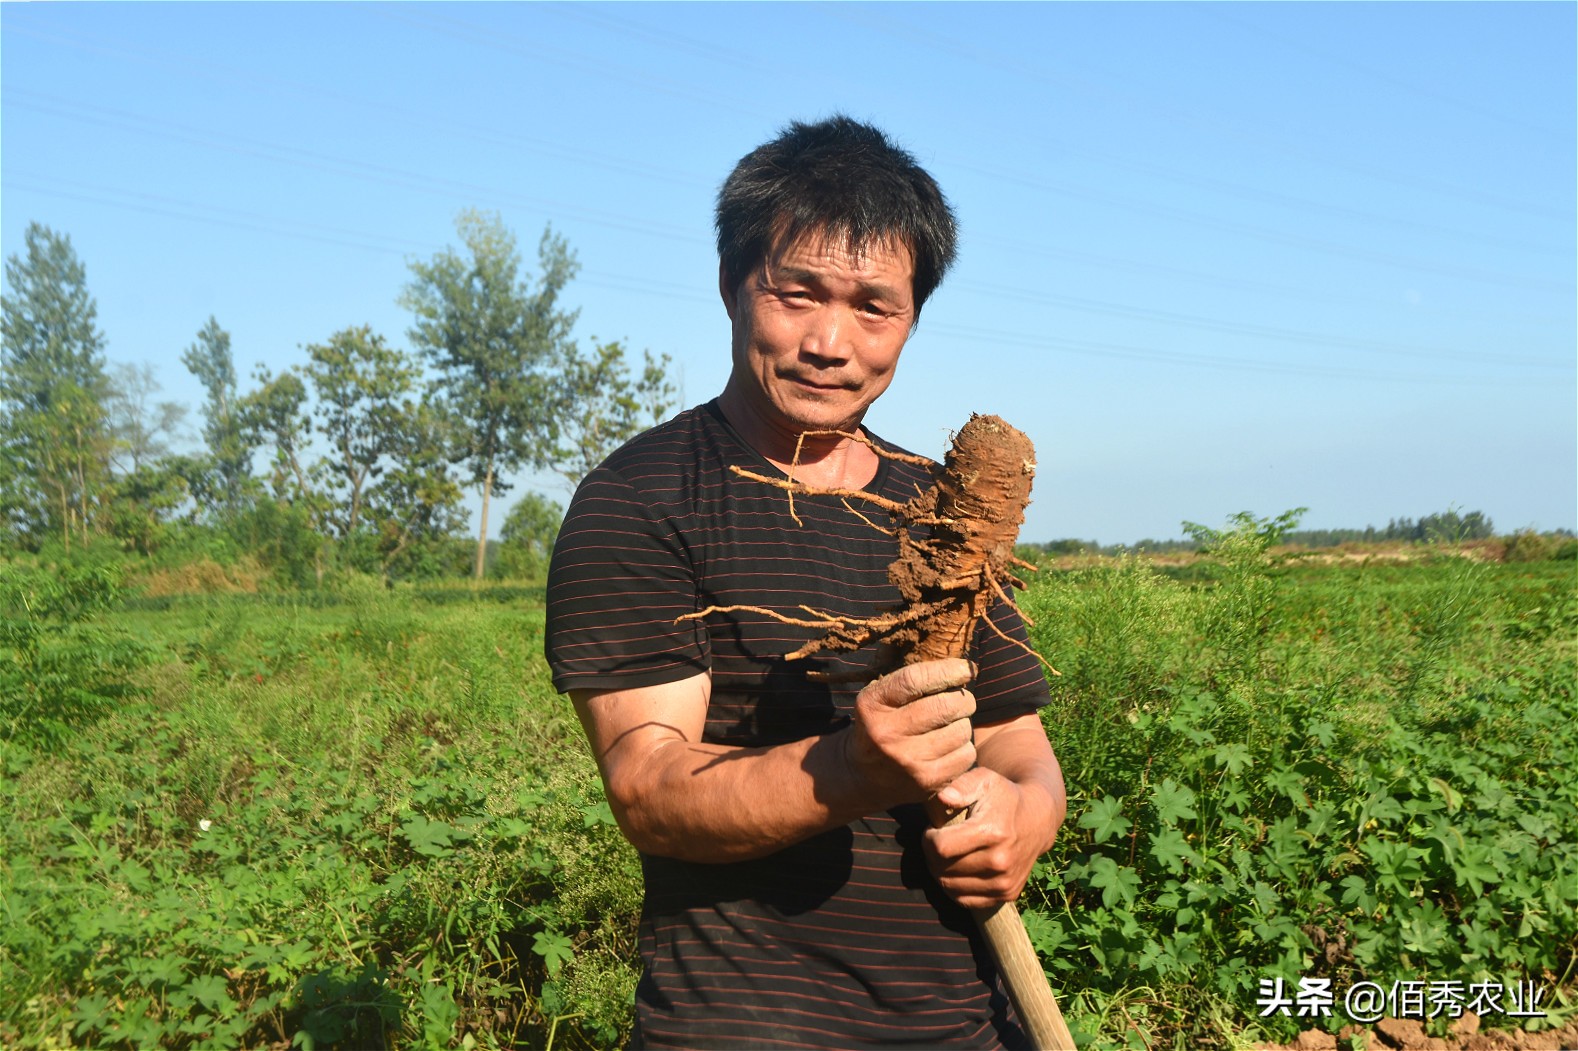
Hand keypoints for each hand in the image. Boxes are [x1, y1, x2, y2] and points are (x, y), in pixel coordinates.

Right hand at [844, 659, 976, 809]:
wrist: (864, 777)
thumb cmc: (882, 725)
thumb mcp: (880, 698)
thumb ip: (912, 682)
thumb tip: (964, 669)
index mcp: (873, 705)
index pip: (915, 679)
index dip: (948, 670)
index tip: (966, 668)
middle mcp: (887, 734)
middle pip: (947, 706)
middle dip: (963, 699)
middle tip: (960, 701)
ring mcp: (907, 761)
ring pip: (962, 730)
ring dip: (962, 724)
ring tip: (947, 727)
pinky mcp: (927, 782)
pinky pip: (966, 755)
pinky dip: (963, 748)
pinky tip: (947, 748)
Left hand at [923, 766, 1054, 908]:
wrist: (1037, 819)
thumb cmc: (1004, 796)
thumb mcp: (985, 779)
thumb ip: (962, 786)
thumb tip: (943, 798)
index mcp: (992, 833)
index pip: (941, 848)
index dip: (928, 838)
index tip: (933, 829)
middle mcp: (1000, 862)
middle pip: (943, 869)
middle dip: (932, 854)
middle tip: (939, 840)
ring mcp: (1004, 882)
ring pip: (949, 887)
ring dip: (940, 871)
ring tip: (949, 853)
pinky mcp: (1006, 894)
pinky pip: (964, 900)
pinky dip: (953, 887)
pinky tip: (957, 869)